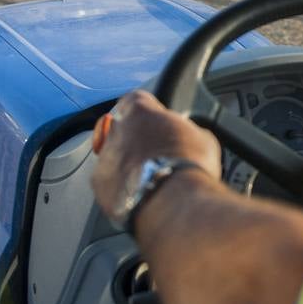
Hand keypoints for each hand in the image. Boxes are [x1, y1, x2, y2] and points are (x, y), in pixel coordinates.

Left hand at [90, 89, 222, 221]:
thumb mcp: (203, 138)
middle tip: (159, 155)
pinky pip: (110, 180)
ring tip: (153, 179)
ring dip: (130, 164)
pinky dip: (123, 187)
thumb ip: (187, 130)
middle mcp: (117, 128)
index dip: (151, 114)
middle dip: (138, 140)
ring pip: (115, 155)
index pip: (138, 100)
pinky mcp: (100, 184)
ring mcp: (105, 156)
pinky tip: (143, 194)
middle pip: (124, 128)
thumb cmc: (188, 167)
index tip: (161, 126)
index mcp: (140, 109)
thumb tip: (190, 136)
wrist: (172, 203)